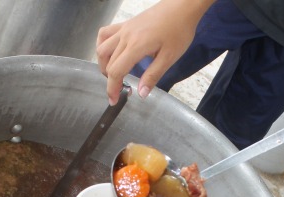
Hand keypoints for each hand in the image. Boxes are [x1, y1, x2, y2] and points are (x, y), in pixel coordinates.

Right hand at [96, 0, 214, 104]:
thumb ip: (153, 75)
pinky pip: (105, 34)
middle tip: (120, 91)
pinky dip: (102, 45)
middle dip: (110, 80)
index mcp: (136, 46)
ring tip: (114, 74)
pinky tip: (110, 53)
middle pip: (108, 62)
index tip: (114, 101)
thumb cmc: (178, 31)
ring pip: (102, 48)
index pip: (116, 71)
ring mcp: (123, 29)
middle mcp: (125, 37)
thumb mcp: (169, 57)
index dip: (112, 88)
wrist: (181, 7)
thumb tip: (141, 94)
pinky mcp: (125, 24)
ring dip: (103, 64)